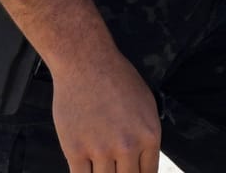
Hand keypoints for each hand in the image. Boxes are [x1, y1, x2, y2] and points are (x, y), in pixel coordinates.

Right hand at [0, 0, 159, 170]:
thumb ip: (145, 136)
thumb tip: (142, 160)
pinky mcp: (75, 151)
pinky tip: (84, 169)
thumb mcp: (146, 105)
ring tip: (100, 166)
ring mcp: (101, 150)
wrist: (86, 63)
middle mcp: (128, 147)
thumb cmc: (116, 78)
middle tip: (115, 169)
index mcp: (150, 136)